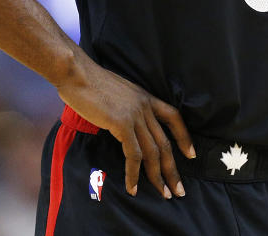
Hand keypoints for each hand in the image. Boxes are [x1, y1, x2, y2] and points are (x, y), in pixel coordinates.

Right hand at [56, 56, 195, 198]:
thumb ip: (126, 106)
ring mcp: (135, 115)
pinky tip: (133, 187)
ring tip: (162, 194)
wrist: (76, 72)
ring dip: (158, 176)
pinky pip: (133, 155)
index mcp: (145, 97)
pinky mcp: (122, 123)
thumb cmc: (89, 82)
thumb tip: (125, 123)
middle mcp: (144, 106)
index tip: (191, 155)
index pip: (173, 117)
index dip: (184, 137)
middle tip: (178, 190)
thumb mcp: (117, 92)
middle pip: (165, 142)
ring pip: (153, 152)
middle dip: (173, 169)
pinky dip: (134, 174)